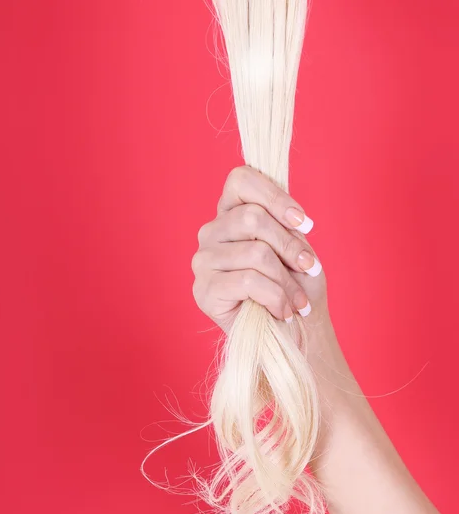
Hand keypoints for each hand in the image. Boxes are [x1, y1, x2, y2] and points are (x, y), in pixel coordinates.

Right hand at [191, 166, 329, 332]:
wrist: (293, 333)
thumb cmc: (295, 288)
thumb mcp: (296, 248)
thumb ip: (286, 225)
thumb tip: (293, 218)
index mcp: (230, 213)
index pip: (240, 180)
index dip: (276, 197)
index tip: (305, 223)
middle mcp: (210, 232)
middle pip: (253, 218)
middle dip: (291, 246)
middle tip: (310, 268)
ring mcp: (203, 260)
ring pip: (255, 252)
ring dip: (287, 281)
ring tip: (300, 301)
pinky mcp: (203, 290)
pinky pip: (249, 281)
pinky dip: (276, 298)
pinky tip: (283, 311)